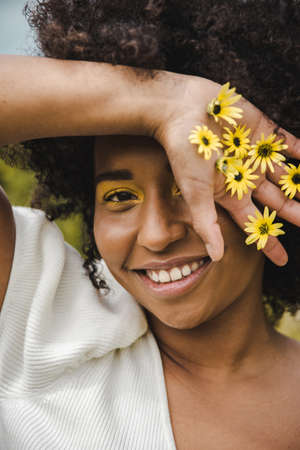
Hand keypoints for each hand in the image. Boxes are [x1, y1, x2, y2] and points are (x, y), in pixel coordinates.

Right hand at [152, 74, 299, 264]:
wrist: (182, 110)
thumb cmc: (185, 154)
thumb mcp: (196, 194)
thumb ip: (207, 225)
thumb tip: (217, 257)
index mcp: (229, 193)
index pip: (254, 222)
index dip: (268, 242)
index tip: (284, 261)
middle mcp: (245, 176)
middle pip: (277, 201)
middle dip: (296, 214)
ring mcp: (256, 154)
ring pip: (287, 175)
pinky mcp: (263, 131)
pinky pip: (289, 144)